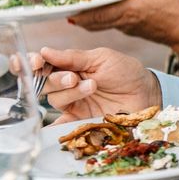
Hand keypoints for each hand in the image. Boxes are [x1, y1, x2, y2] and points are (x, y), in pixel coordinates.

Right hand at [38, 46, 161, 121]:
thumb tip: (45, 51)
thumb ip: (73, 57)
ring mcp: (72, 103)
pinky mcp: (79, 120)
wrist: (146, 93)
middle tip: (73, 78)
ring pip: (55, 100)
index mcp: (69, 65)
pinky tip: (49, 128)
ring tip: (92, 86)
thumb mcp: (101, 58)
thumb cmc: (125, 72)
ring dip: (70, 93)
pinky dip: (53, 127)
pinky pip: (60, 126)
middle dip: (55, 79)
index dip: (32, 63)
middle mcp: (66, 85)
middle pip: (44, 83)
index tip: (35, 62)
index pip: (42, 64)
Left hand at [67, 0, 178, 43]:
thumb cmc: (175, 9)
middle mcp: (124, 20)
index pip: (98, 13)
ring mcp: (126, 27)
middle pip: (93, 22)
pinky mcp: (130, 29)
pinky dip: (97, 19)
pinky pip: (108, 24)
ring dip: (85, 19)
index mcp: (129, 10)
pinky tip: (95, 10)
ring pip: (99, 24)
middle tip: (62, 7)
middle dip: (77, 16)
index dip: (80, 12)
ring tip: (73, 9)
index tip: (65, 8)